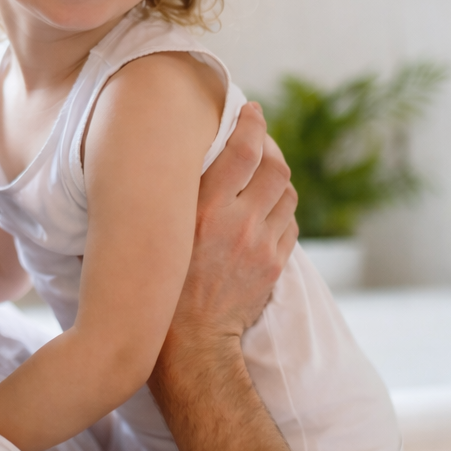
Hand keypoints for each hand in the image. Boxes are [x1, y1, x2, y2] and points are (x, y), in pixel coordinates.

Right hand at [173, 102, 297, 340]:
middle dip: (270, 147)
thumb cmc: (161, 282)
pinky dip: (279, 211)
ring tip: (261, 177)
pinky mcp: (274, 264)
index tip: (251, 110)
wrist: (189, 340)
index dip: (252, 122)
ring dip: (276, 180)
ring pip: (286, 194)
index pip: (243, 148)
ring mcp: (261, 244)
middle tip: (259, 141)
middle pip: (275, 166)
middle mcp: (238, 222)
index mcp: (204, 209)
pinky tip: (264, 212)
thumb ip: (180, 194)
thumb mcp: (161, 231)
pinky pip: (289, 223)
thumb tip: (190, 154)